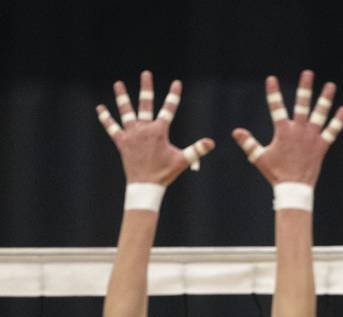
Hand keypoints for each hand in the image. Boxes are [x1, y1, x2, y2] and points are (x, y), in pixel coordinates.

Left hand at [96, 70, 213, 185]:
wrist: (145, 185)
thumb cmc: (164, 173)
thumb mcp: (182, 160)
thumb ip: (197, 150)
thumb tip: (211, 142)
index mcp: (159, 131)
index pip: (168, 109)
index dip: (174, 96)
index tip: (177, 83)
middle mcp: (144, 129)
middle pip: (145, 104)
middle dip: (146, 88)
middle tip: (146, 73)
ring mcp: (131, 134)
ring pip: (126, 112)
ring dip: (122, 97)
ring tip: (118, 84)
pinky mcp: (122, 142)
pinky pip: (112, 128)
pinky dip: (105, 118)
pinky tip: (100, 108)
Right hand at [232, 69, 342, 186]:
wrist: (294, 189)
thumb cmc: (276, 173)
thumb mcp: (259, 158)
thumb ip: (248, 143)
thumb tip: (236, 132)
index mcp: (283, 132)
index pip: (276, 108)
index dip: (273, 93)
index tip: (271, 79)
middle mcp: (299, 131)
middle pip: (302, 105)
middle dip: (304, 88)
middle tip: (308, 73)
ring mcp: (312, 138)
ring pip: (320, 114)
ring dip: (325, 99)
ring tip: (331, 85)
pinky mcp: (321, 147)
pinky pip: (332, 131)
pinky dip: (338, 121)